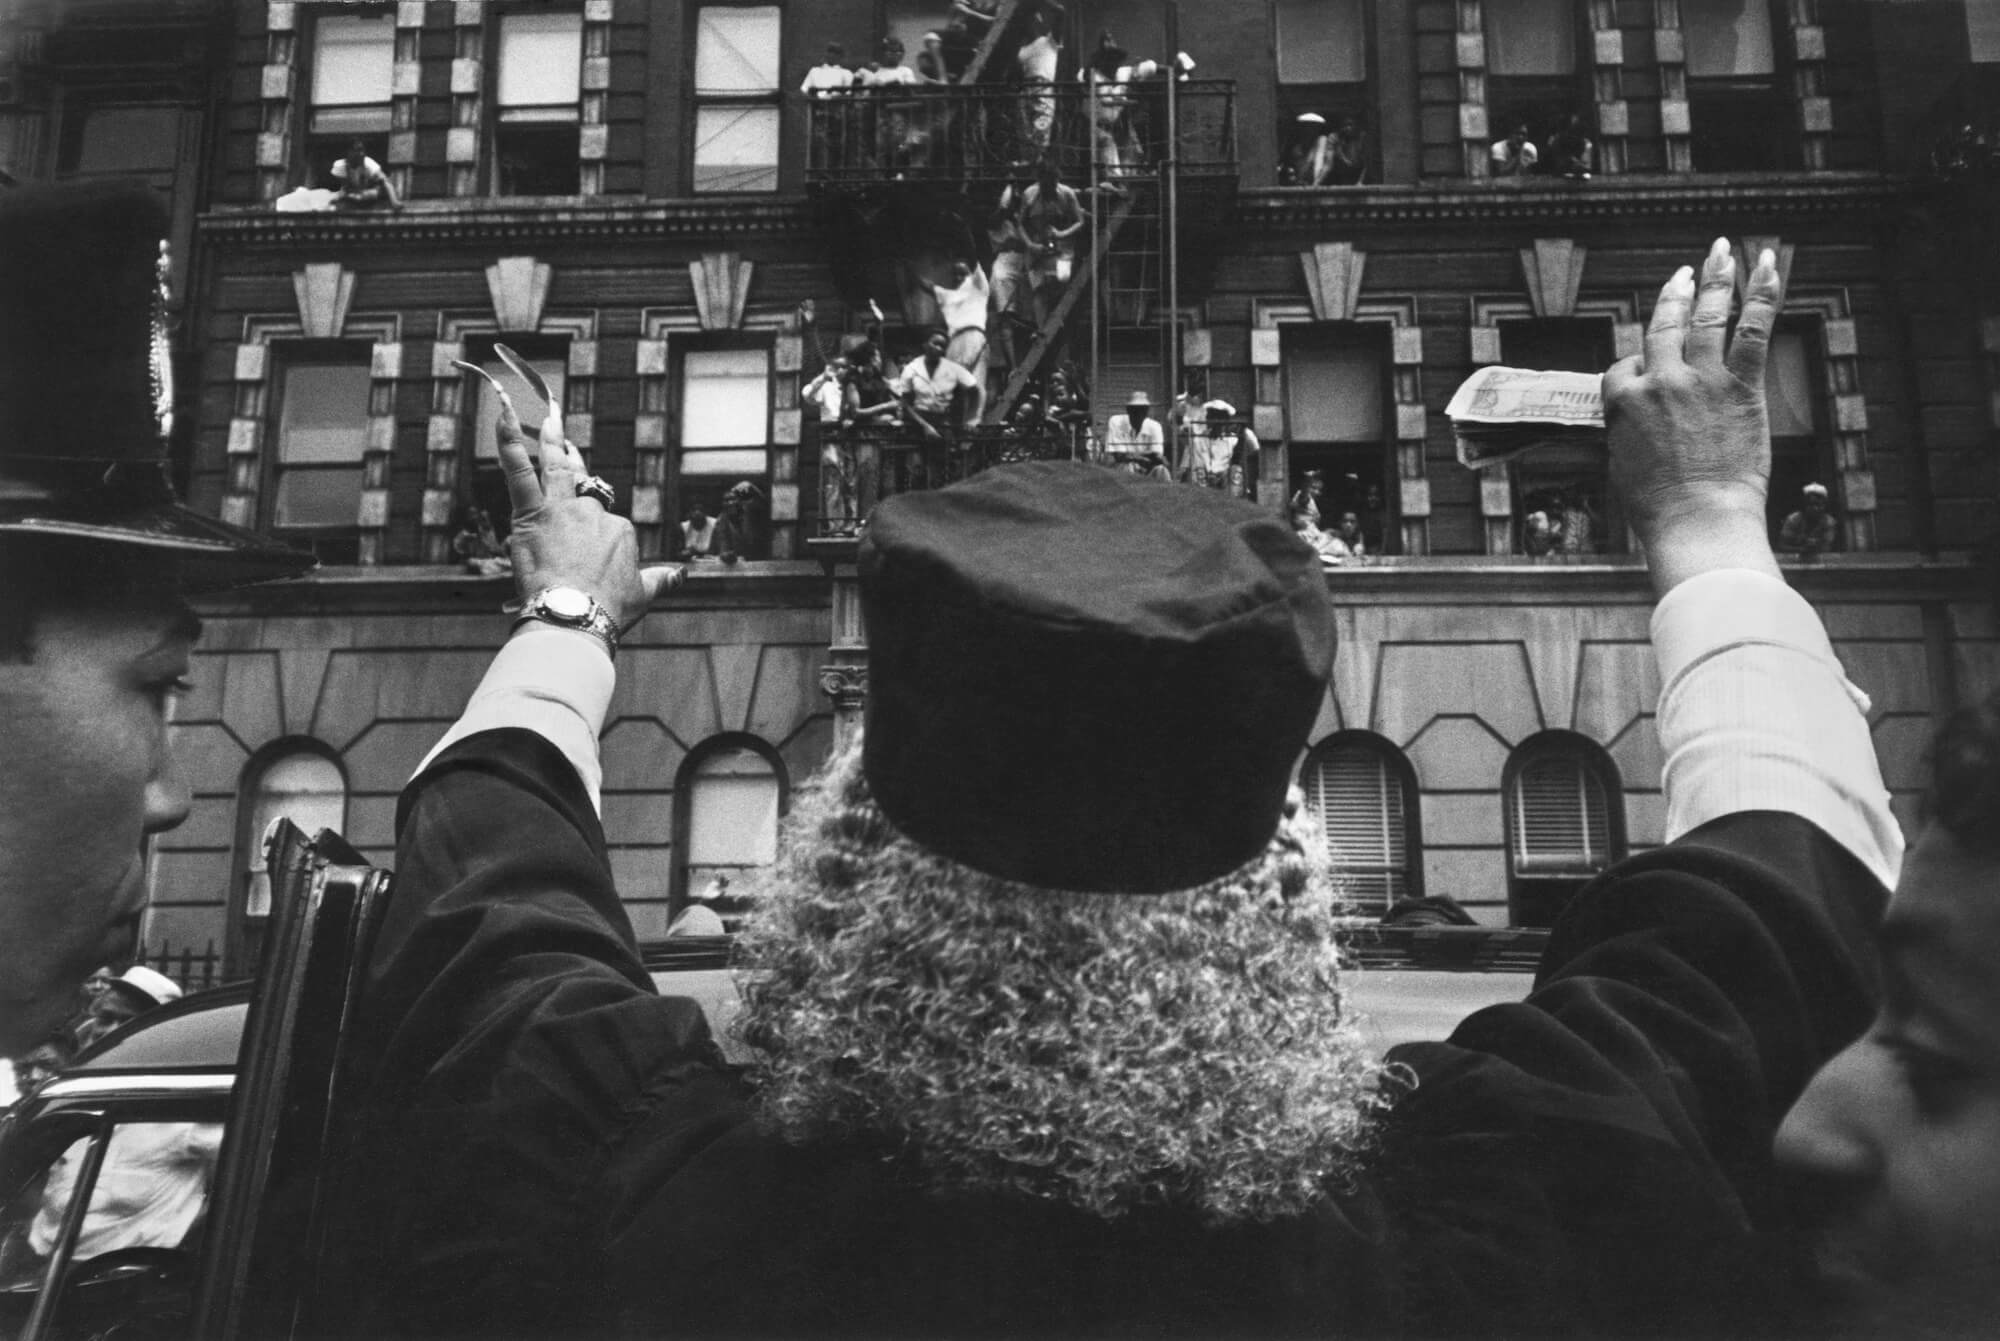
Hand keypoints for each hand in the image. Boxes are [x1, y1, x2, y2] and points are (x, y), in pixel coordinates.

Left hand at [493, 390, 680, 630]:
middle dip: (577, 467)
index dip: (598, 538)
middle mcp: (592, 513)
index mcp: (619, 530)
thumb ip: (661, 579)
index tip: (593, 556)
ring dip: (551, 442)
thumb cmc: (609, 609)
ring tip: (547, 420)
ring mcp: (561, 510)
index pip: (606, 524)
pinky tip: (503, 418)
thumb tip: (681, 575)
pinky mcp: (531, 514)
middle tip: (569, 448)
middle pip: (584, 486)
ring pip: (556, 469)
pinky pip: (518, 474)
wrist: (577, 614)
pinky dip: (509, 445)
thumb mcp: (643, 594)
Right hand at [1604, 238, 1784, 594]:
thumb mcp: (1621, 464)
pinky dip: (1762, 293)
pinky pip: (1752, 328)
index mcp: (1622, 401)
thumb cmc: (1658, 507)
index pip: (1625, 365)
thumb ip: (1627, 428)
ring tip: (1720, 253)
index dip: (1636, 366)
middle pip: (1664, 325)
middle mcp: (1658, 380)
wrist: (1697, 519)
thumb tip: (1632, 417)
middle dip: (1673, 294)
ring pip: (1706, 316)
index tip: (1647, 370)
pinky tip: (1766, 264)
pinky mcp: (1740, 386)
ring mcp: (1700, 380)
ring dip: (1715, 279)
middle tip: (1682, 273)